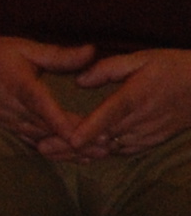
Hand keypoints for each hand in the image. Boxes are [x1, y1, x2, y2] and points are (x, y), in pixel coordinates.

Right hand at [0, 29, 96, 154]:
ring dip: (68, 149)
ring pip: (42, 140)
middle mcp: (12, 107)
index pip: (41, 105)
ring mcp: (9, 121)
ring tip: (98, 154)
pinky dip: (55, 151)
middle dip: (75, 139)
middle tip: (106, 144)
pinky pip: (33, 144)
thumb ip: (59, 54)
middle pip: (47, 128)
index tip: (79, 132)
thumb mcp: (25, 47)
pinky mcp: (9, 128)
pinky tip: (77, 157)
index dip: (60, 120)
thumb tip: (91, 51)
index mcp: (18, 85)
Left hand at [63, 47, 190, 158]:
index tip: (71, 139)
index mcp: (137, 96)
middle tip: (42, 147)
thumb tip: (79, 81)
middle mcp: (141, 119)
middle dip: (72, 144)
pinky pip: (122, 152)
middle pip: (103, 137)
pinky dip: (101, 154)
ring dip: (81, 153)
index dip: (90, 128)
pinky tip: (80, 156)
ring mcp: (147, 133)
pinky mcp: (151, 141)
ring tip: (52, 154)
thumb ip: (108, 68)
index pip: (110, 115)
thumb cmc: (173, 68)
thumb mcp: (142, 59)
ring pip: (110, 148)